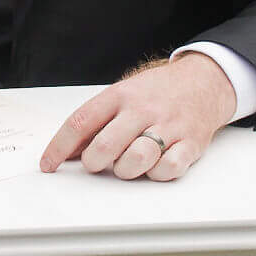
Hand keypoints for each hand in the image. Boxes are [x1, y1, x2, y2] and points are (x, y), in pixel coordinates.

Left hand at [40, 52, 235, 181]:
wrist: (206, 81)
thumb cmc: (158, 92)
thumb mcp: (123, 94)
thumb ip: (96, 121)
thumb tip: (67, 152)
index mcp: (120, 95)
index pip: (80, 122)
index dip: (58, 147)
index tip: (48, 165)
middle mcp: (142, 109)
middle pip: (104, 146)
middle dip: (93, 163)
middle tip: (97, 163)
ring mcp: (168, 126)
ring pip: (135, 160)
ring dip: (125, 170)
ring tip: (128, 163)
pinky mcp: (190, 143)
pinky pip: (167, 168)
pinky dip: (156, 174)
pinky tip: (155, 165)